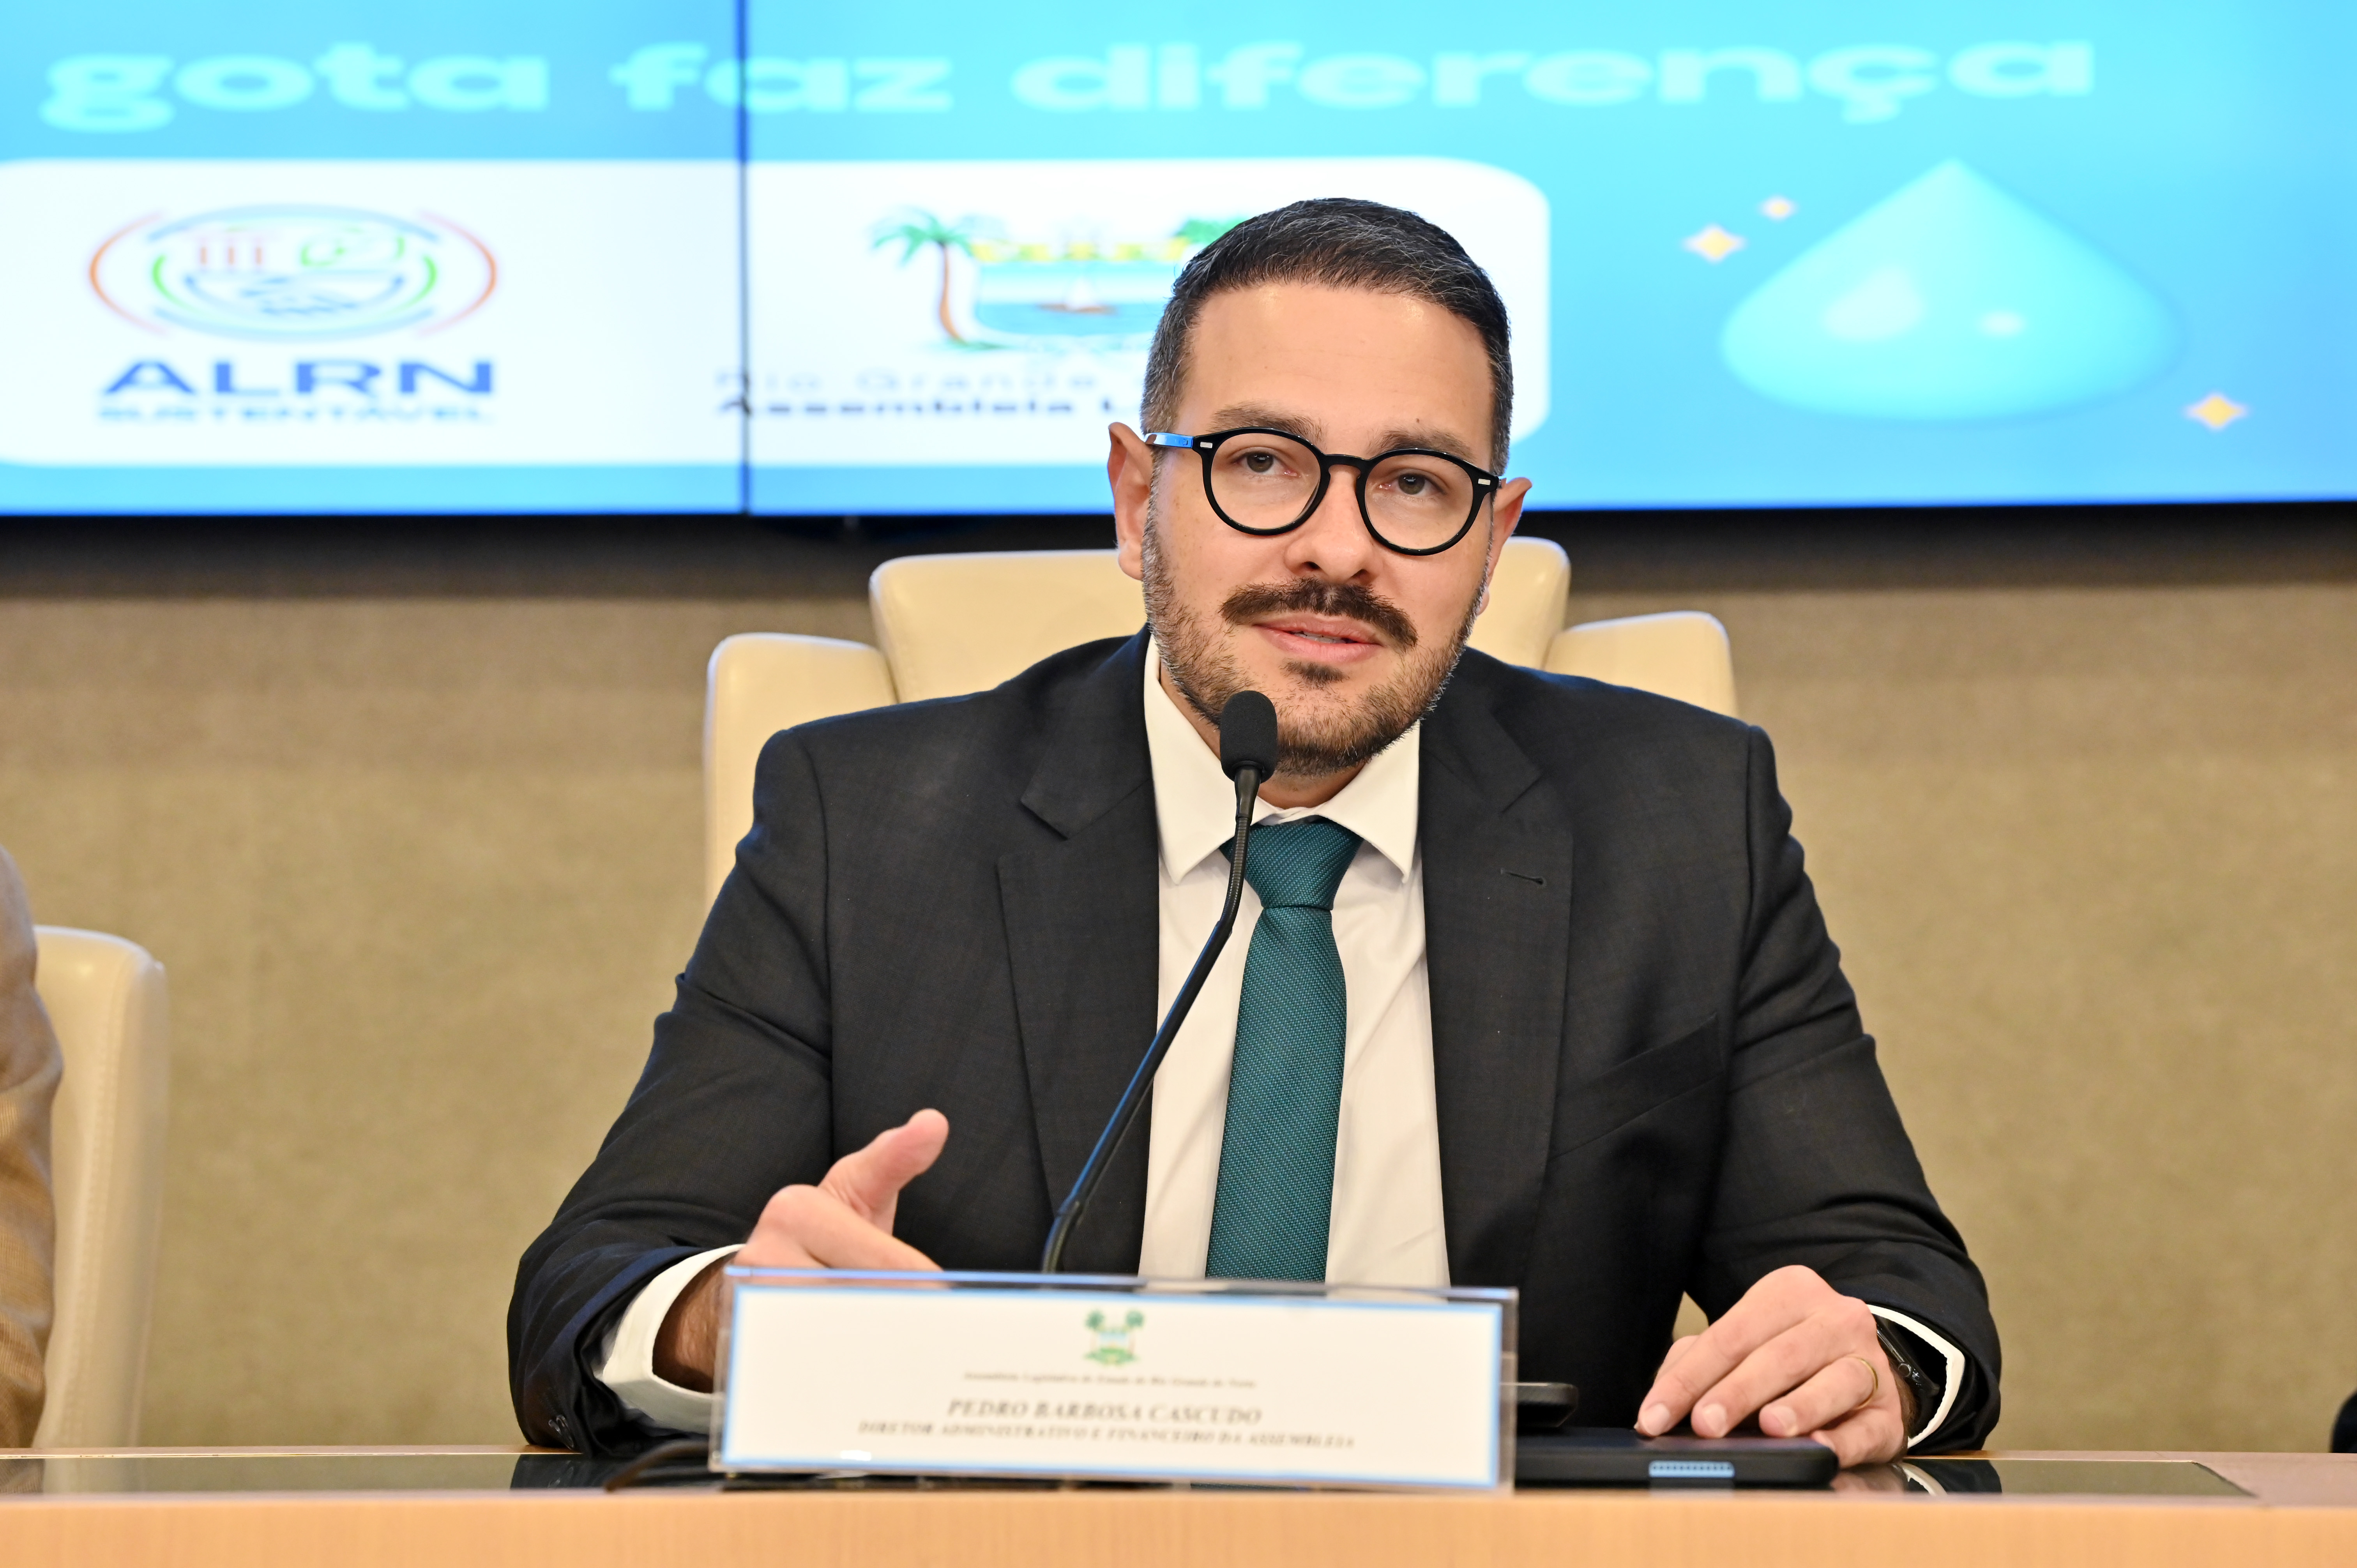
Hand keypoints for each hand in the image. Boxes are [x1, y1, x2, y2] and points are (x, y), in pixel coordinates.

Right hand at [653, 1109, 949, 1389]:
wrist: (744, 1285)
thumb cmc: (818, 1236)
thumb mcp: (854, 1191)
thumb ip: (895, 1159)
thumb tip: (935, 1122)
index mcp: (797, 1209)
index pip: (885, 1263)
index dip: (925, 1291)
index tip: (948, 1309)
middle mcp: (766, 1255)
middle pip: (862, 1305)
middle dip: (904, 1328)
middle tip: (938, 1346)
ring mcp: (749, 1309)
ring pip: (837, 1345)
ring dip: (876, 1362)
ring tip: (909, 1369)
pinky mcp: (743, 1355)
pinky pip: (806, 1376)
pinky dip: (841, 1385)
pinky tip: (865, 1388)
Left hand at [1634, 1265, 1914, 1467]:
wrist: (1862, 1369)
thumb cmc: (1788, 1358)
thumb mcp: (1743, 1345)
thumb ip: (1698, 1363)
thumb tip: (1661, 1401)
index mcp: (1789, 1293)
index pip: (1729, 1335)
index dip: (1687, 1379)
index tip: (1653, 1417)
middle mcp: (1835, 1319)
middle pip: (1779, 1355)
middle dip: (1736, 1392)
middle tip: (1705, 1424)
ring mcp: (1869, 1362)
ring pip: (1835, 1380)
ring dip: (1800, 1406)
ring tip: (1771, 1427)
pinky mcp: (1891, 1411)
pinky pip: (1868, 1425)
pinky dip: (1844, 1439)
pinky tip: (1821, 1448)